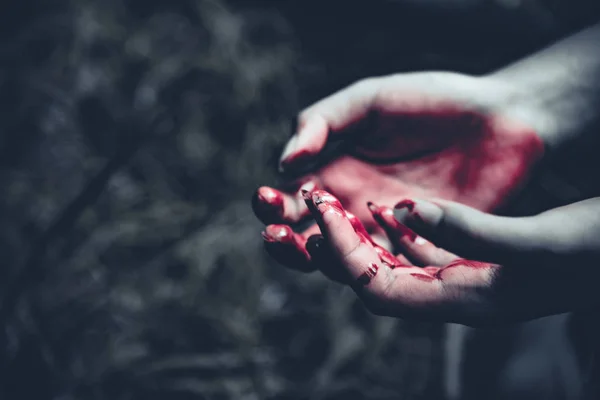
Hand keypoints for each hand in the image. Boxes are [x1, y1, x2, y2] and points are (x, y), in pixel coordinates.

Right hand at [254, 72, 543, 270]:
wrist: (500, 119)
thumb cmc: (431, 101)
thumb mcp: (369, 100)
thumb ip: (323, 122)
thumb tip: (285, 162)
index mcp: (331, 173)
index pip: (287, 200)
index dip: (270, 205)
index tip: (268, 198)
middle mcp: (351, 208)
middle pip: (304, 238)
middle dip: (283, 241)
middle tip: (277, 234)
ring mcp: (384, 232)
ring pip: (340, 260)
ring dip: (319, 258)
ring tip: (314, 243)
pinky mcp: (418, 249)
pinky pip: (386, 267)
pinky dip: (369, 263)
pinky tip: (366, 245)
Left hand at [301, 189, 599, 326]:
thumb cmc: (598, 251)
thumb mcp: (543, 241)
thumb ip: (474, 231)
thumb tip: (405, 211)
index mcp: (466, 301)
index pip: (379, 288)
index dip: (344, 252)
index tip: (324, 209)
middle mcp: (457, 297)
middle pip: (375, 279)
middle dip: (340, 243)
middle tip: (314, 201)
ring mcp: (464, 281)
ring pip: (394, 264)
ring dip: (363, 234)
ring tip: (336, 200)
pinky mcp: (475, 263)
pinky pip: (421, 251)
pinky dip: (399, 229)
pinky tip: (388, 206)